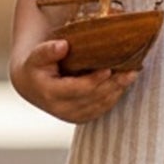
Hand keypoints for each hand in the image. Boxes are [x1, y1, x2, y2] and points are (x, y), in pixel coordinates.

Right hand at [10, 37, 138, 123]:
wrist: (31, 86)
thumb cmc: (36, 66)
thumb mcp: (37, 56)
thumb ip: (47, 50)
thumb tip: (63, 45)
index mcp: (50, 94)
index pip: (77, 89)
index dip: (94, 80)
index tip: (109, 69)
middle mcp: (62, 109)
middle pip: (93, 98)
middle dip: (113, 85)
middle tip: (130, 71)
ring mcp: (72, 116)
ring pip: (100, 105)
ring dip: (117, 91)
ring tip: (131, 75)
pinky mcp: (81, 118)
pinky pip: (102, 109)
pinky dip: (114, 96)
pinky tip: (124, 84)